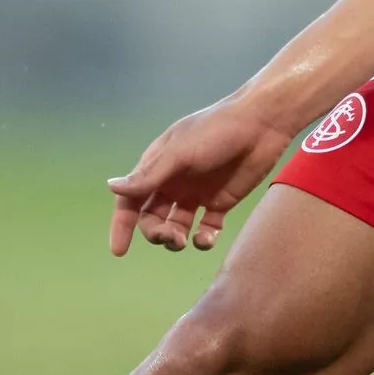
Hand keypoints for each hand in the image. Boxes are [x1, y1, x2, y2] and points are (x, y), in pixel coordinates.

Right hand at [105, 99, 299, 256]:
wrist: (262, 124)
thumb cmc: (216, 131)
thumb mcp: (179, 153)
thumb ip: (149, 175)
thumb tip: (111, 186)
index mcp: (158, 166)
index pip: (132, 199)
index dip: (123, 224)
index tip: (119, 250)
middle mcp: (173, 182)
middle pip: (152, 217)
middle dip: (155, 232)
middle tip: (169, 237)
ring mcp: (196, 193)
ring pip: (176, 226)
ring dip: (175, 238)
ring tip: (183, 241)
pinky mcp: (220, 202)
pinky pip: (205, 229)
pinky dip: (202, 239)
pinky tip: (206, 238)